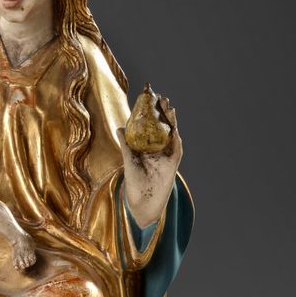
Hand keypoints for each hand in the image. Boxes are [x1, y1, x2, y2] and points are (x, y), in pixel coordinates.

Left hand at [115, 95, 182, 227]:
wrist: (143, 199)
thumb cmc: (134, 181)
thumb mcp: (128, 159)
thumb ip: (125, 144)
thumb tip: (120, 127)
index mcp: (146, 145)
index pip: (149, 124)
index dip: (150, 111)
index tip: (148, 97)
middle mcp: (157, 147)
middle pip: (162, 125)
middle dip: (163, 111)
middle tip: (161, 97)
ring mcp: (166, 154)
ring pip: (171, 132)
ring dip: (171, 120)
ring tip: (169, 106)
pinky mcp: (173, 161)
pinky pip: (176, 146)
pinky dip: (176, 136)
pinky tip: (174, 126)